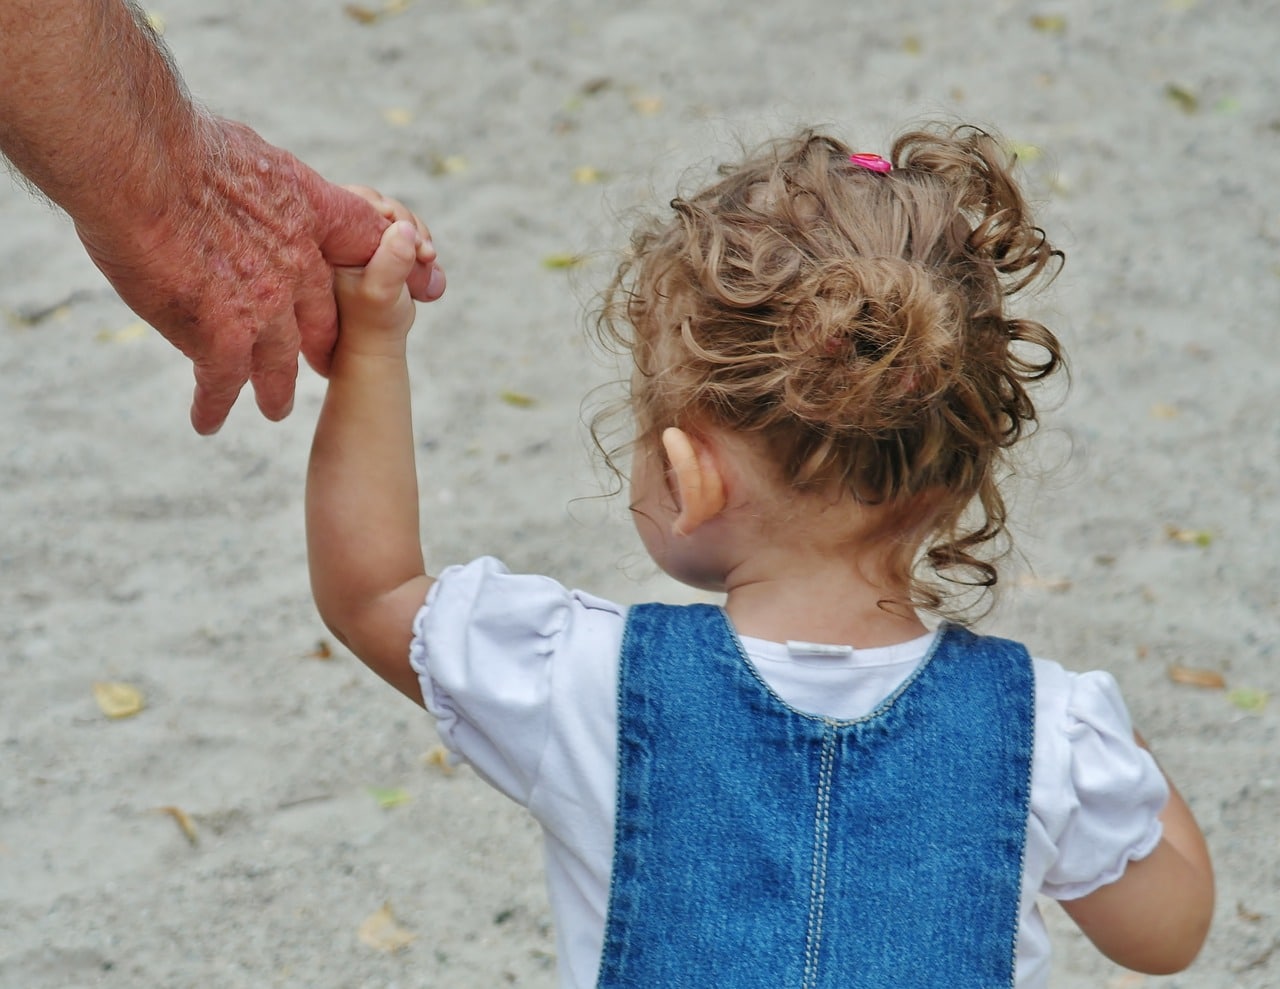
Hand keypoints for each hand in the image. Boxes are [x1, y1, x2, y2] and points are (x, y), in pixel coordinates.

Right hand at [73, 117, 445, 433]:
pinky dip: (213, 404)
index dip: (376, 270)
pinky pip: (222, 383)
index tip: (392, 288)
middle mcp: (296, 269)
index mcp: (310, 215)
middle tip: (321, 365)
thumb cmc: (180, 142)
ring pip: (277, 364)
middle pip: (320, 320)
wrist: (143, 163)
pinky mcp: (222, 336)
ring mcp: (263, 308)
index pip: (359, 244)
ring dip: (274, 389)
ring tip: (275, 407)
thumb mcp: (251, 151)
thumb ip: (265, 183)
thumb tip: (254, 182)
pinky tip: (207, 421)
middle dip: (320, 345)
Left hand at [333, 194, 435, 352]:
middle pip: (383, 206)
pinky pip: (408, 232)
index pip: (358, 201)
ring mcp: (362, 238)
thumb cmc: (371, 321)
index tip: (413, 240)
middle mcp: (341, 231)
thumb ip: (390, 263)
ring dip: (420, 238)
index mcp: (327, 235)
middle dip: (409, 228)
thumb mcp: (381, 293)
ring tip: (428, 261)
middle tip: (426, 254)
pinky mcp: (380, 246)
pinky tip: (427, 265)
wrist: (376, 342)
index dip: (390, 213)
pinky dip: (422, 247)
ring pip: (399, 219)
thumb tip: (404, 229)